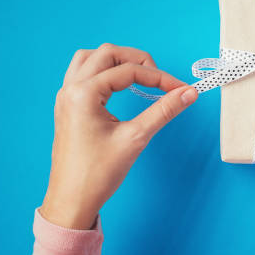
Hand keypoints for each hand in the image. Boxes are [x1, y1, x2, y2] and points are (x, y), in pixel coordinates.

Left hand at [40, 43, 197, 229]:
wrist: (71, 201)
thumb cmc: (97, 174)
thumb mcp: (136, 138)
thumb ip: (164, 110)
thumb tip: (188, 93)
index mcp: (84, 93)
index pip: (129, 71)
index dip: (160, 77)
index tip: (181, 89)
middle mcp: (70, 89)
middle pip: (107, 54)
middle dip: (138, 61)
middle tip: (161, 79)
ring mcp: (65, 97)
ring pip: (91, 59)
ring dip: (117, 61)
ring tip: (140, 76)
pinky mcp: (67, 106)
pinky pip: (82, 74)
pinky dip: (103, 72)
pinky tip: (118, 85)